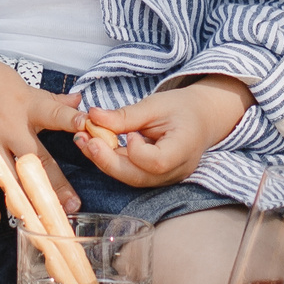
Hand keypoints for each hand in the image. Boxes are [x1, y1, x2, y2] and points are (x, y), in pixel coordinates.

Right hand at [0, 30, 88, 226]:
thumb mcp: (18, 83)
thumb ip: (48, 99)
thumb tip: (79, 101)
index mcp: (25, 103)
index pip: (54, 112)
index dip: (71, 120)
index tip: (87, 129)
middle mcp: (8, 124)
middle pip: (35, 159)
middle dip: (55, 184)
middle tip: (72, 206)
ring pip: (8, 176)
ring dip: (25, 200)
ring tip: (41, 219)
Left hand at [76, 75, 252, 187]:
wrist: (200, 118)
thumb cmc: (182, 108)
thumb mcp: (155, 105)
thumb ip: (126, 115)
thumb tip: (93, 116)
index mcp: (184, 150)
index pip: (156, 162)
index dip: (136, 150)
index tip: (131, 132)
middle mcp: (176, 171)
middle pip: (137, 177)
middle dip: (105, 159)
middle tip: (83, 138)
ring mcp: (166, 178)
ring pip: (129, 178)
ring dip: (103, 160)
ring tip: (83, 139)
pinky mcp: (154, 178)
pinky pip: (129, 174)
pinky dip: (110, 160)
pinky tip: (94, 144)